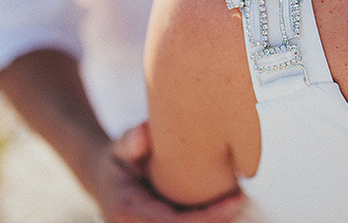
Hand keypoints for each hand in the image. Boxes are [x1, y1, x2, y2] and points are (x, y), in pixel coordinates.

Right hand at [94, 122, 243, 222]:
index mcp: (129, 210)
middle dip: (219, 221)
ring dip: (216, 221)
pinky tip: (230, 207)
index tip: (236, 200)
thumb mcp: (118, 146)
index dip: (209, 217)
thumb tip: (143, 132)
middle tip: (245, 198)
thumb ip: (130, 140)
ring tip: (241, 201)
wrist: (102, 177)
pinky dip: (209, 219)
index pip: (174, 222)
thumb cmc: (117, 158)